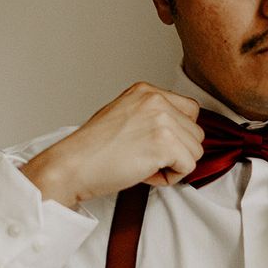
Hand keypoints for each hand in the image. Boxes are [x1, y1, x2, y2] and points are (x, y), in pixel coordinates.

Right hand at [20, 82, 203, 206]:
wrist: (71, 166)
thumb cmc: (93, 150)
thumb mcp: (124, 115)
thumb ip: (152, 115)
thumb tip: (180, 130)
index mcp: (146, 90)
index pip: (190, 110)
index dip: (178, 134)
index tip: (155, 145)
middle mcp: (156, 100)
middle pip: (196, 132)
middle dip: (176, 152)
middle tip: (146, 158)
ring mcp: (162, 120)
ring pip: (195, 150)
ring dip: (174, 165)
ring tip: (144, 165)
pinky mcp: (164, 143)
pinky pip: (189, 166)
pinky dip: (171, 177)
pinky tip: (146, 173)